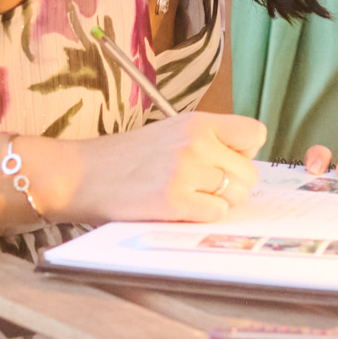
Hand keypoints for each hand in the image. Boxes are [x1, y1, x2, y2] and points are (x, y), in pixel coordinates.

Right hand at [55, 111, 264, 223]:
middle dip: (232, 184)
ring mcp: (186, 172)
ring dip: (219, 202)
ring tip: (189, 195)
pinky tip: (179, 207)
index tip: (226, 159)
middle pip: (249, 172)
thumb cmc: (127, 157)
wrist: (82, 174)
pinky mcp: (175, 201)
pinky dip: (203, 216)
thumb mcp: (171, 131)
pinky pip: (217, 214)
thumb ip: (209, 139)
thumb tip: (247, 159)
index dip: (244, 151)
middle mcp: (196, 143)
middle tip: (201, 185)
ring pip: (236, 195)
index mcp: (197, 122)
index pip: (255, 133)